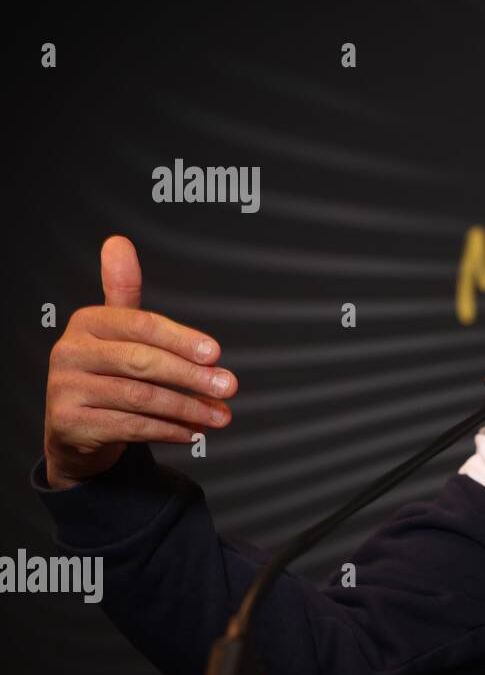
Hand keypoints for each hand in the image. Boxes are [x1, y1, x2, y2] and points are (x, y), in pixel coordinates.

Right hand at [43, 235, 238, 488]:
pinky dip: (167, 430)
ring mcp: (66, 390)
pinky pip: (130, 427)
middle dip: (192, 376)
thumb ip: (124, 290)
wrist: (73, 427)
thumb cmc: (105, 370)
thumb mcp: (115, 329)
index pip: (141, 325)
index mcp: (87, 322)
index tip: (216, 353)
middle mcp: (70, 353)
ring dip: (188, 408)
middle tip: (228, 386)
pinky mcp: (70, 424)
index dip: (181, 339)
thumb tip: (118, 242)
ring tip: (220, 415)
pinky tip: (192, 431)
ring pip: (141, 398)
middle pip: (143, 362)